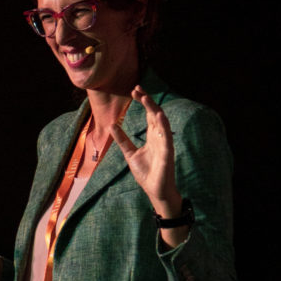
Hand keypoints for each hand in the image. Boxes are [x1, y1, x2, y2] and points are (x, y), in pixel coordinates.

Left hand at [110, 85, 181, 217]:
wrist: (155, 190)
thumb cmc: (146, 173)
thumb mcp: (130, 154)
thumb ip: (122, 140)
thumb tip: (112, 125)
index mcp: (151, 137)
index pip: (148, 115)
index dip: (143, 102)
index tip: (134, 90)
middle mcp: (159, 137)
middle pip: (154, 115)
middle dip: (147, 101)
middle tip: (137, 89)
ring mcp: (164, 144)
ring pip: (161, 122)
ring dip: (154, 110)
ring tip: (146, 98)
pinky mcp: (167, 153)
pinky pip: (167, 137)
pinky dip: (164, 126)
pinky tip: (160, 116)